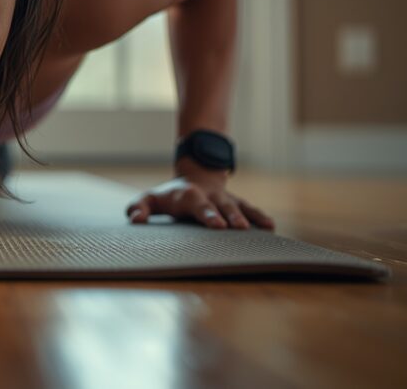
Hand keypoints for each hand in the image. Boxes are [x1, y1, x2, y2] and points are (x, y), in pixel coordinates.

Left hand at [125, 166, 274, 229]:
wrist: (194, 177)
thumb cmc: (167, 197)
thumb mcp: (148, 199)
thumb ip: (137, 208)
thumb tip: (136, 220)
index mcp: (188, 195)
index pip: (198, 204)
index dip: (208, 213)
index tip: (217, 225)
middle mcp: (209, 195)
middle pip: (221, 205)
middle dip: (229, 216)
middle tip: (237, 228)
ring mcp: (224, 199)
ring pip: (238, 206)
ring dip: (248, 216)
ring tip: (261, 228)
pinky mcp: (235, 203)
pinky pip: (249, 208)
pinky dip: (260, 216)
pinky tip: (270, 226)